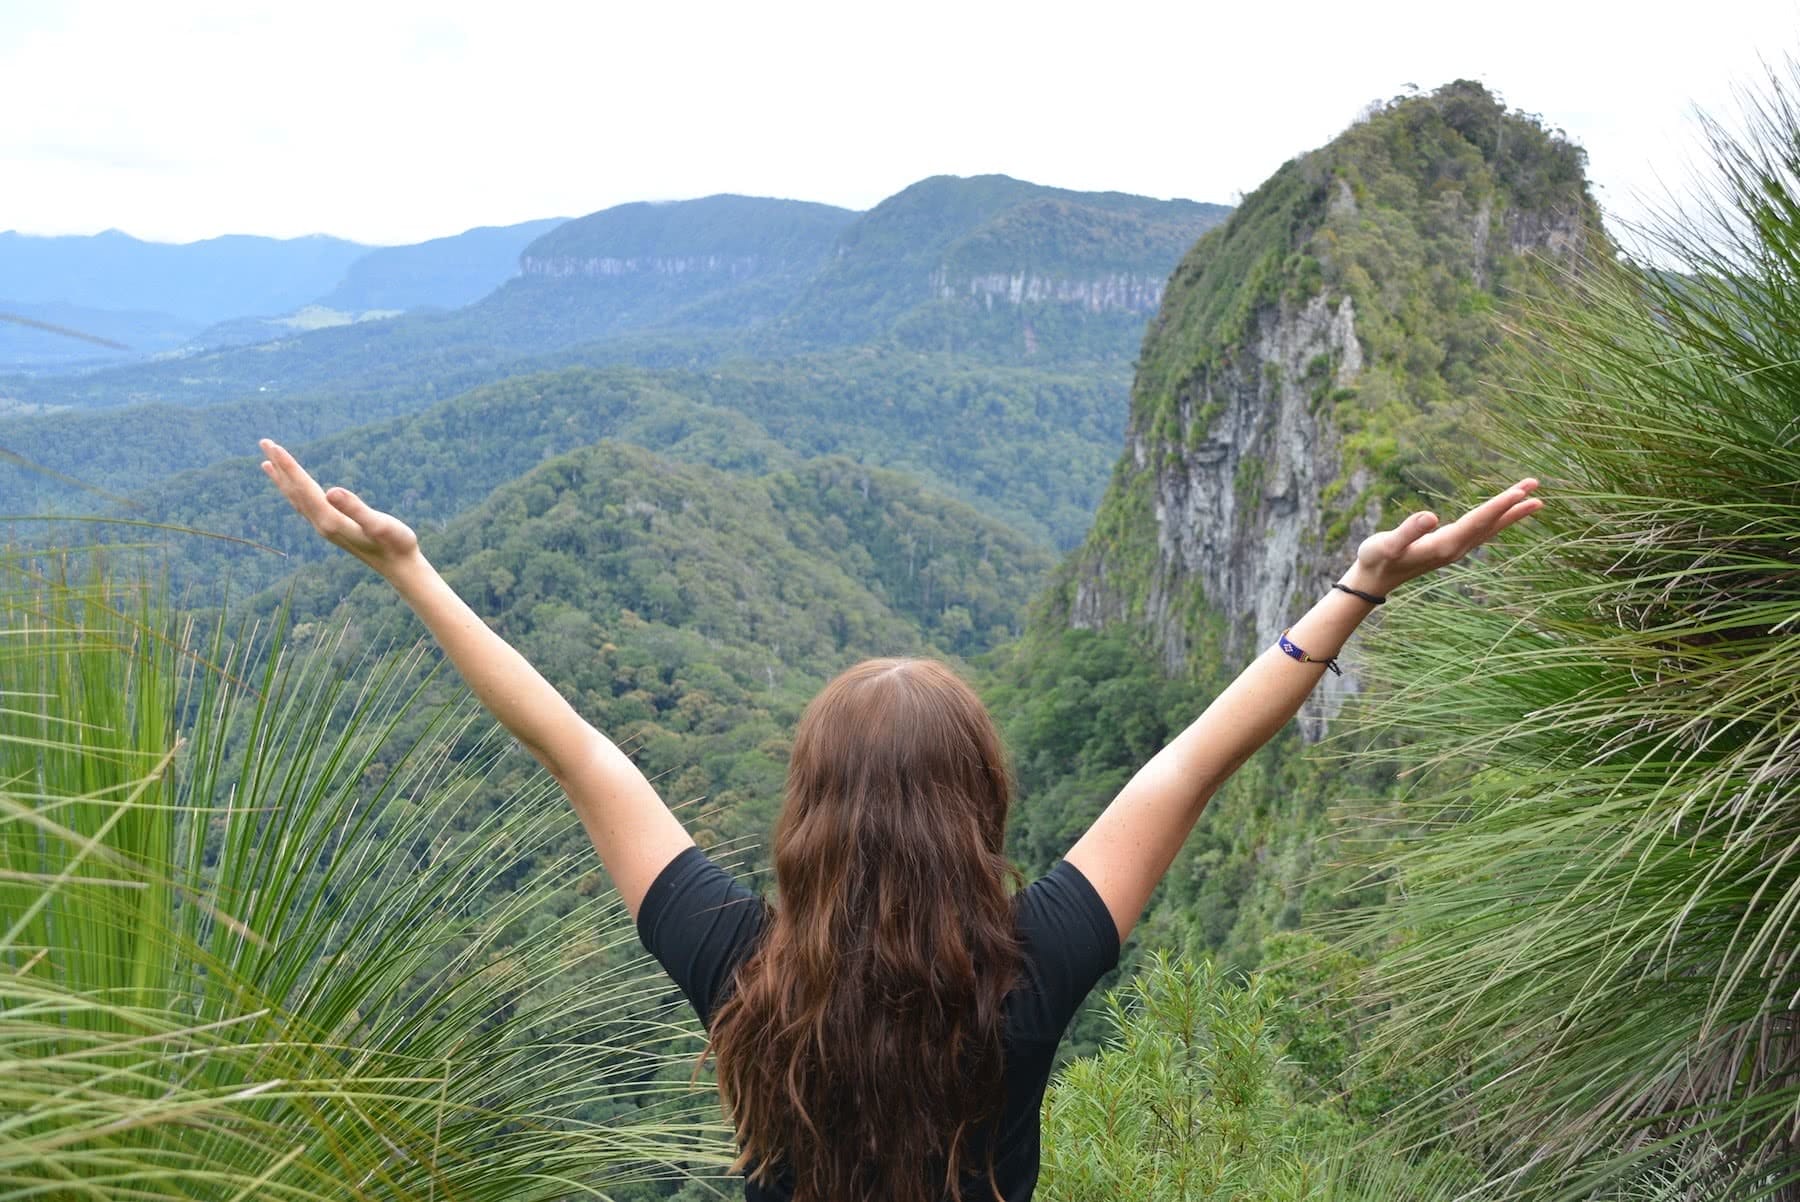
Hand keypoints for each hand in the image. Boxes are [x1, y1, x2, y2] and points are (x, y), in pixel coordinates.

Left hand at [259, 438, 419, 575]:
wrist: (400, 568)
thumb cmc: (396, 545)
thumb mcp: (379, 525)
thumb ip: (356, 509)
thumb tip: (331, 491)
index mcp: (330, 520)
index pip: (304, 488)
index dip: (289, 466)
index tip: (273, 446)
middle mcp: (322, 524)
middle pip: (294, 491)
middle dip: (279, 466)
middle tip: (264, 442)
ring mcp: (325, 527)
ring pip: (297, 499)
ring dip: (282, 480)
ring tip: (267, 464)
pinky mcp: (332, 528)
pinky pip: (306, 506)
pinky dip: (295, 492)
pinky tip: (295, 489)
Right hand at [1349, 477, 1542, 594]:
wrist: (1373, 580)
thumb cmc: (1376, 560)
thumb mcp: (1386, 544)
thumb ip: (1407, 531)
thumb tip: (1430, 516)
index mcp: (1444, 545)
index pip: (1478, 521)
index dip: (1499, 506)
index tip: (1521, 492)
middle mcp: (1455, 549)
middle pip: (1491, 524)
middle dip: (1514, 505)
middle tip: (1536, 486)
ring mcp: (1454, 549)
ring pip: (1490, 529)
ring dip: (1511, 514)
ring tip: (1534, 500)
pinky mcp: (1449, 547)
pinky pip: (1481, 531)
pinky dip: (1496, 521)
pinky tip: (1503, 516)